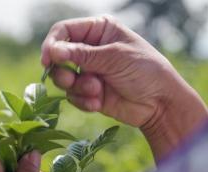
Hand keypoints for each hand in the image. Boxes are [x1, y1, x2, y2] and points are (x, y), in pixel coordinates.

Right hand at [41, 15, 207, 160]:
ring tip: (95, 91)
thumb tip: (52, 51)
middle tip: (70, 80)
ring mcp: (88, 71)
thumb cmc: (145, 71)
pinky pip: (71, 96)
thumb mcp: (113, 58)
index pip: (64, 31)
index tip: (47, 60)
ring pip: (62, 78)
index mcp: (99, 30)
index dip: (52, 44)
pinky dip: (83, 101)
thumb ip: (81, 54)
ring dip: (76, 87)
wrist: (159, 104)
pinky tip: (99, 102)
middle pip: (57, 56)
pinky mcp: (87, 92)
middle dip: (62, 71)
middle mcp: (90, 49)